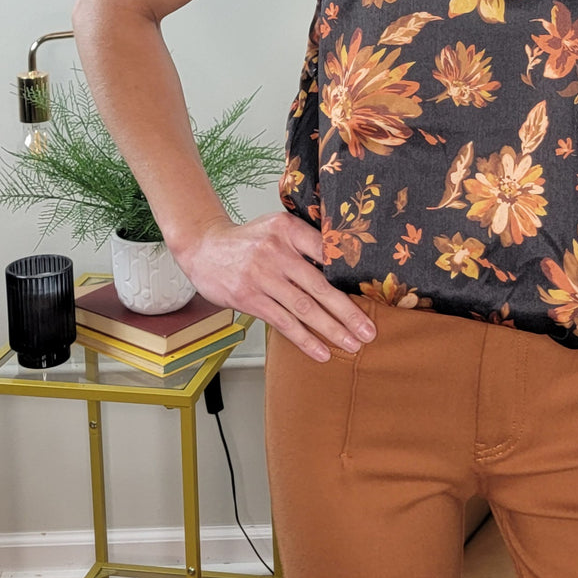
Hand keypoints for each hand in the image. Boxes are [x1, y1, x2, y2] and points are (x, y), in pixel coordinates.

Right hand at [171, 210, 375, 360]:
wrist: (205, 247)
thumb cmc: (248, 240)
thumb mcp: (277, 226)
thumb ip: (306, 240)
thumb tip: (343, 262)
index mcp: (288, 229)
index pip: (326, 250)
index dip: (349, 272)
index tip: (372, 292)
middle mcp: (276, 251)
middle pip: (320, 286)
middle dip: (348, 311)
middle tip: (369, 330)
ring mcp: (262, 276)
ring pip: (304, 308)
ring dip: (331, 329)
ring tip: (352, 344)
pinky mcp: (250, 298)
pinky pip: (283, 322)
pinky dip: (305, 339)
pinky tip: (321, 351)